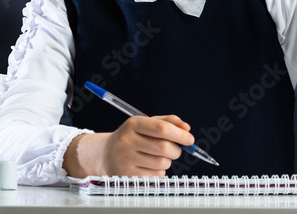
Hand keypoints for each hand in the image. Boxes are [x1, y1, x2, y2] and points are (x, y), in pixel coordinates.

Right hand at [64, 115, 192, 177]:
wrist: (106, 154)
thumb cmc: (132, 137)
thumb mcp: (145, 124)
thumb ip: (167, 122)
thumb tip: (186, 128)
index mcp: (133, 124)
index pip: (161, 128)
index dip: (179, 134)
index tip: (190, 139)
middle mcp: (127, 141)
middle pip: (164, 147)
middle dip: (177, 149)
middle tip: (176, 149)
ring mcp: (126, 159)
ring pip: (162, 163)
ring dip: (168, 161)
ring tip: (160, 156)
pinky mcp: (128, 175)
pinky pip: (155, 175)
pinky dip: (159, 171)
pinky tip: (149, 165)